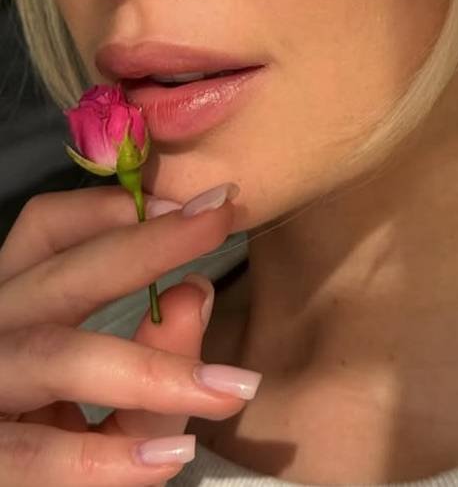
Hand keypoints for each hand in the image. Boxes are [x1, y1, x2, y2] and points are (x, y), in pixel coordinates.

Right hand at [0, 183, 259, 484]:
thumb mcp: (118, 399)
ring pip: (55, 358)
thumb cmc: (70, 450)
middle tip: (219, 221)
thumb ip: (156, 352)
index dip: (111, 208)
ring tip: (231, 388)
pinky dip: (106, 460)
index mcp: (17, 308)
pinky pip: (38, 456)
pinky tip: (169, 459)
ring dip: (148, 371)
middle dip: (145, 246)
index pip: (45, 230)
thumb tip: (196, 290)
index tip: (192, 203)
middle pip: (58, 275)